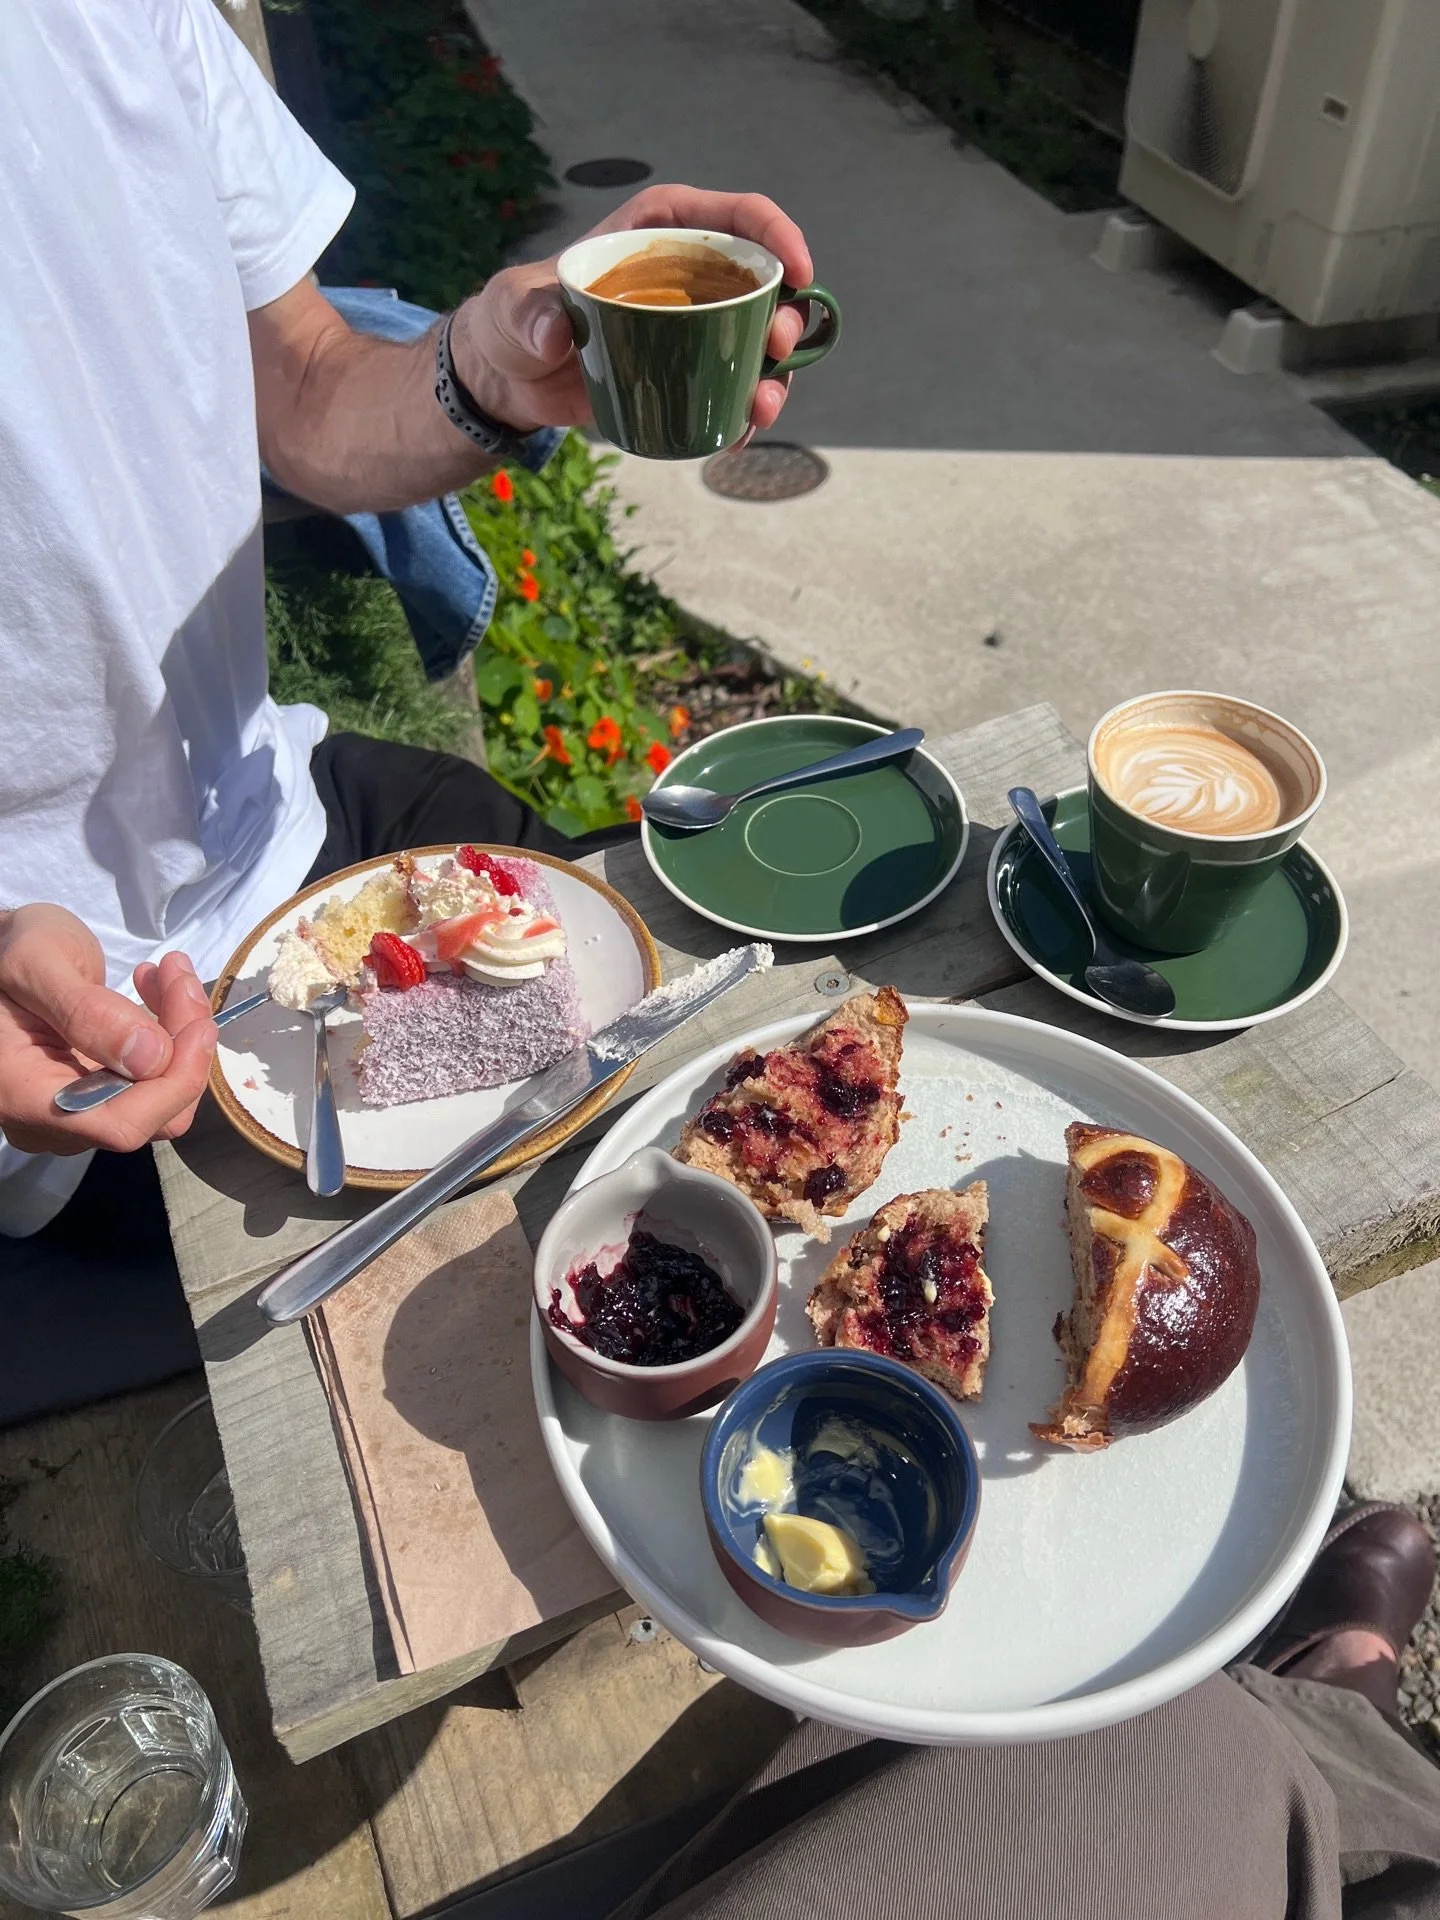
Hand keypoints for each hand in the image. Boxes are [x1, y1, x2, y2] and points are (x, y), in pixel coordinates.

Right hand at [0, 906, 217, 1156]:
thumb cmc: (4, 952)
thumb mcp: (37, 963)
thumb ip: (88, 1012)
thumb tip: (152, 1058)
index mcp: (25, 1097)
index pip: (120, 1124)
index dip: (173, 1084)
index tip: (198, 1024)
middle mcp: (53, 1121)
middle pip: (153, 1114)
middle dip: (183, 1046)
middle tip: (177, 974)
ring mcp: (79, 1111)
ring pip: (163, 1097)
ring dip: (181, 1033)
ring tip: (167, 971)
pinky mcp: (99, 1093)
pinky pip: (154, 1081)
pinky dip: (170, 1034)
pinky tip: (156, 987)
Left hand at [454, 185, 815, 436]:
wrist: (513, 374)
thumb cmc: (516, 319)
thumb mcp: (513, 305)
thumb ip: (528, 310)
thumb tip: (554, 333)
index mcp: (660, 232)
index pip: (733, 217)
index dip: (776, 234)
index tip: (798, 270)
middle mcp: (689, 274)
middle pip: (760, 283)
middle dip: (785, 315)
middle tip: (777, 348)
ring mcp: (694, 326)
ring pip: (756, 341)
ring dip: (775, 374)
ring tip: (761, 406)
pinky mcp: (687, 371)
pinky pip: (732, 385)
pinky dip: (744, 409)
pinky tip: (741, 431)